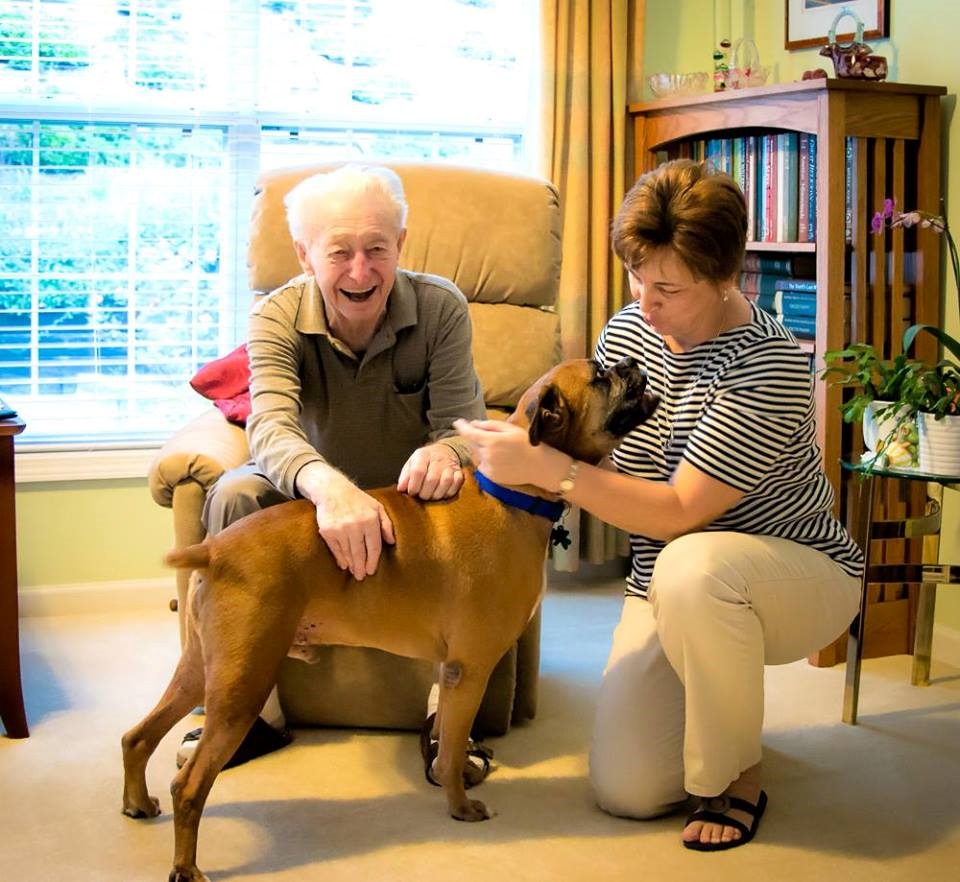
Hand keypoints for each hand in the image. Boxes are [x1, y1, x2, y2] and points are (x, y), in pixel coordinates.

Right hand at [301, 466, 394, 580]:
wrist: (332, 490)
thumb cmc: (357, 499)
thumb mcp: (377, 507)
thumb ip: (386, 524)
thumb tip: (391, 542)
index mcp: (370, 521)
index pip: (373, 547)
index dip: (373, 561)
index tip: (372, 570)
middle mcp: (355, 526)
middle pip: (360, 553)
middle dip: (361, 567)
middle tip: (362, 577)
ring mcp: (340, 529)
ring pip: (348, 553)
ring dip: (352, 565)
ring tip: (355, 572)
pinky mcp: (328, 531)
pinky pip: (336, 550)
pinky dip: (340, 559)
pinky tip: (344, 565)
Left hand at [397, 442, 463, 499]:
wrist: (445, 451)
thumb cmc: (424, 462)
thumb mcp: (411, 464)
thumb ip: (405, 476)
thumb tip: (401, 489)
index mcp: (423, 455)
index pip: (418, 471)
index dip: (414, 485)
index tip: (412, 493)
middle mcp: (437, 458)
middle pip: (432, 479)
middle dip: (425, 493)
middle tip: (421, 496)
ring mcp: (450, 465)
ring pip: (445, 482)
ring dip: (437, 494)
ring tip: (431, 496)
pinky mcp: (459, 472)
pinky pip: (456, 484)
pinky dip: (449, 491)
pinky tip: (442, 492)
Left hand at [453, 418, 551, 486]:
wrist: (538, 465)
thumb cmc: (526, 443)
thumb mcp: (510, 428)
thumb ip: (490, 425)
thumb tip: (473, 424)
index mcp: (492, 440)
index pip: (469, 433)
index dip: (462, 427)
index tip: (457, 422)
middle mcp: (488, 455)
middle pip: (472, 443)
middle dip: (476, 438)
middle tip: (492, 436)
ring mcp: (489, 467)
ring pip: (477, 455)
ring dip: (482, 449)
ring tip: (500, 449)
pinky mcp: (491, 476)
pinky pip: (482, 466)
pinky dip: (486, 461)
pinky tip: (501, 459)